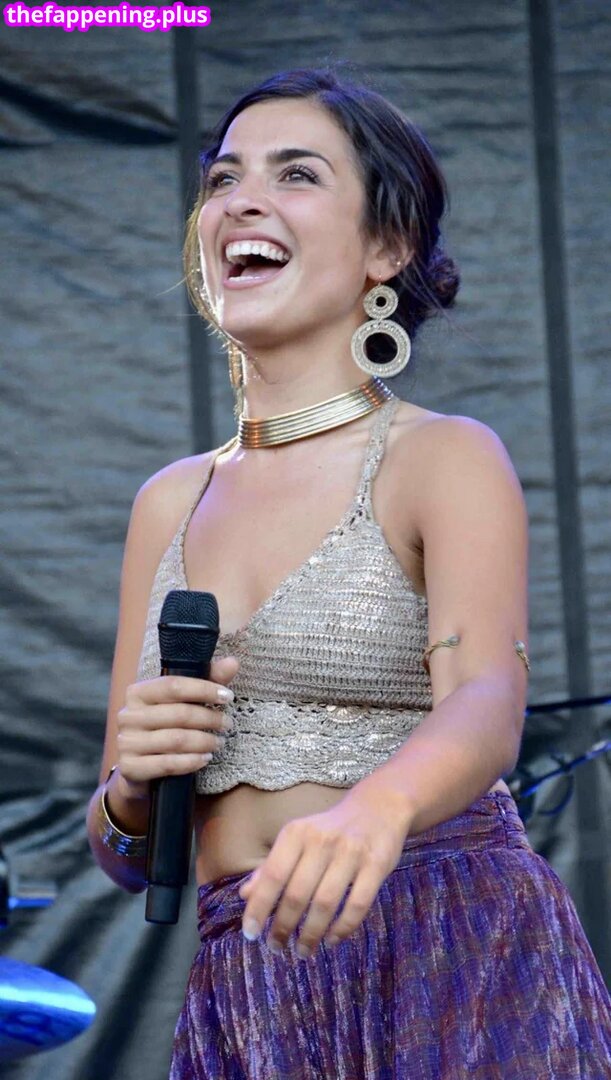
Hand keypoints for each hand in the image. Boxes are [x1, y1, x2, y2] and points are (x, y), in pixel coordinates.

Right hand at [115, 655, 239, 787]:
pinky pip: (167, 763)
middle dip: (209, 719)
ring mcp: (127, 742)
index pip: (173, 685)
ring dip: (204, 741)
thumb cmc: (165, 727)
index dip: (203, 689)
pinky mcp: (130, 767)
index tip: (227, 696)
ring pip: (176, 740)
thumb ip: (207, 680)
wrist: (138, 766)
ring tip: (219, 742)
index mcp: (138, 693)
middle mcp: (128, 715)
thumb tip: (232, 662)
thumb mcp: (183, 702)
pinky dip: (191, 761)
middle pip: (179, 713)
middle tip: (228, 724)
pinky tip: (205, 759)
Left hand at [238, 784, 410, 958]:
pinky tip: (331, 939)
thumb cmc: (329, 829)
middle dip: (283, 927)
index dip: (259, 907)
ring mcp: (351, 852)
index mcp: (297, 832)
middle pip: (297, 894)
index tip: (250, 934)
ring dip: (311, 934)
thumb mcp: (297, 838)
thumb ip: (272, 865)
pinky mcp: (377, 865)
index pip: (272, 874)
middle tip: (276, 947)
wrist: (379, 807)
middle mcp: (322, 840)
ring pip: (325, 903)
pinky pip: (357, 905)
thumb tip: (245, 895)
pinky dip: (343, 928)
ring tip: (303, 951)